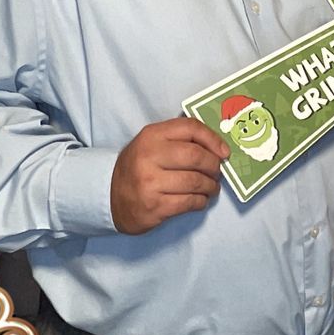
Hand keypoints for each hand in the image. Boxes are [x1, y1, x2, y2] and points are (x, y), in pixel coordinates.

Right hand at [109, 118, 229, 234]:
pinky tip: (200, 199)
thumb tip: (220, 148)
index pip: (191, 128)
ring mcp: (150, 183)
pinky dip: (201, 201)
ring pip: (196, 181)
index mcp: (151, 136)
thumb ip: (181, 139)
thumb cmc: (139, 166)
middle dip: (214, 166)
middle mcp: (149, 157)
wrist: (108, 195)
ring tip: (211, 187)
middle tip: (217, 173)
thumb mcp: (153, 144)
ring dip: (211, 186)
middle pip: (197, 157)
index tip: (224, 152)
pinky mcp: (154, 206)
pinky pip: (189, 202)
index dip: (213, 139)